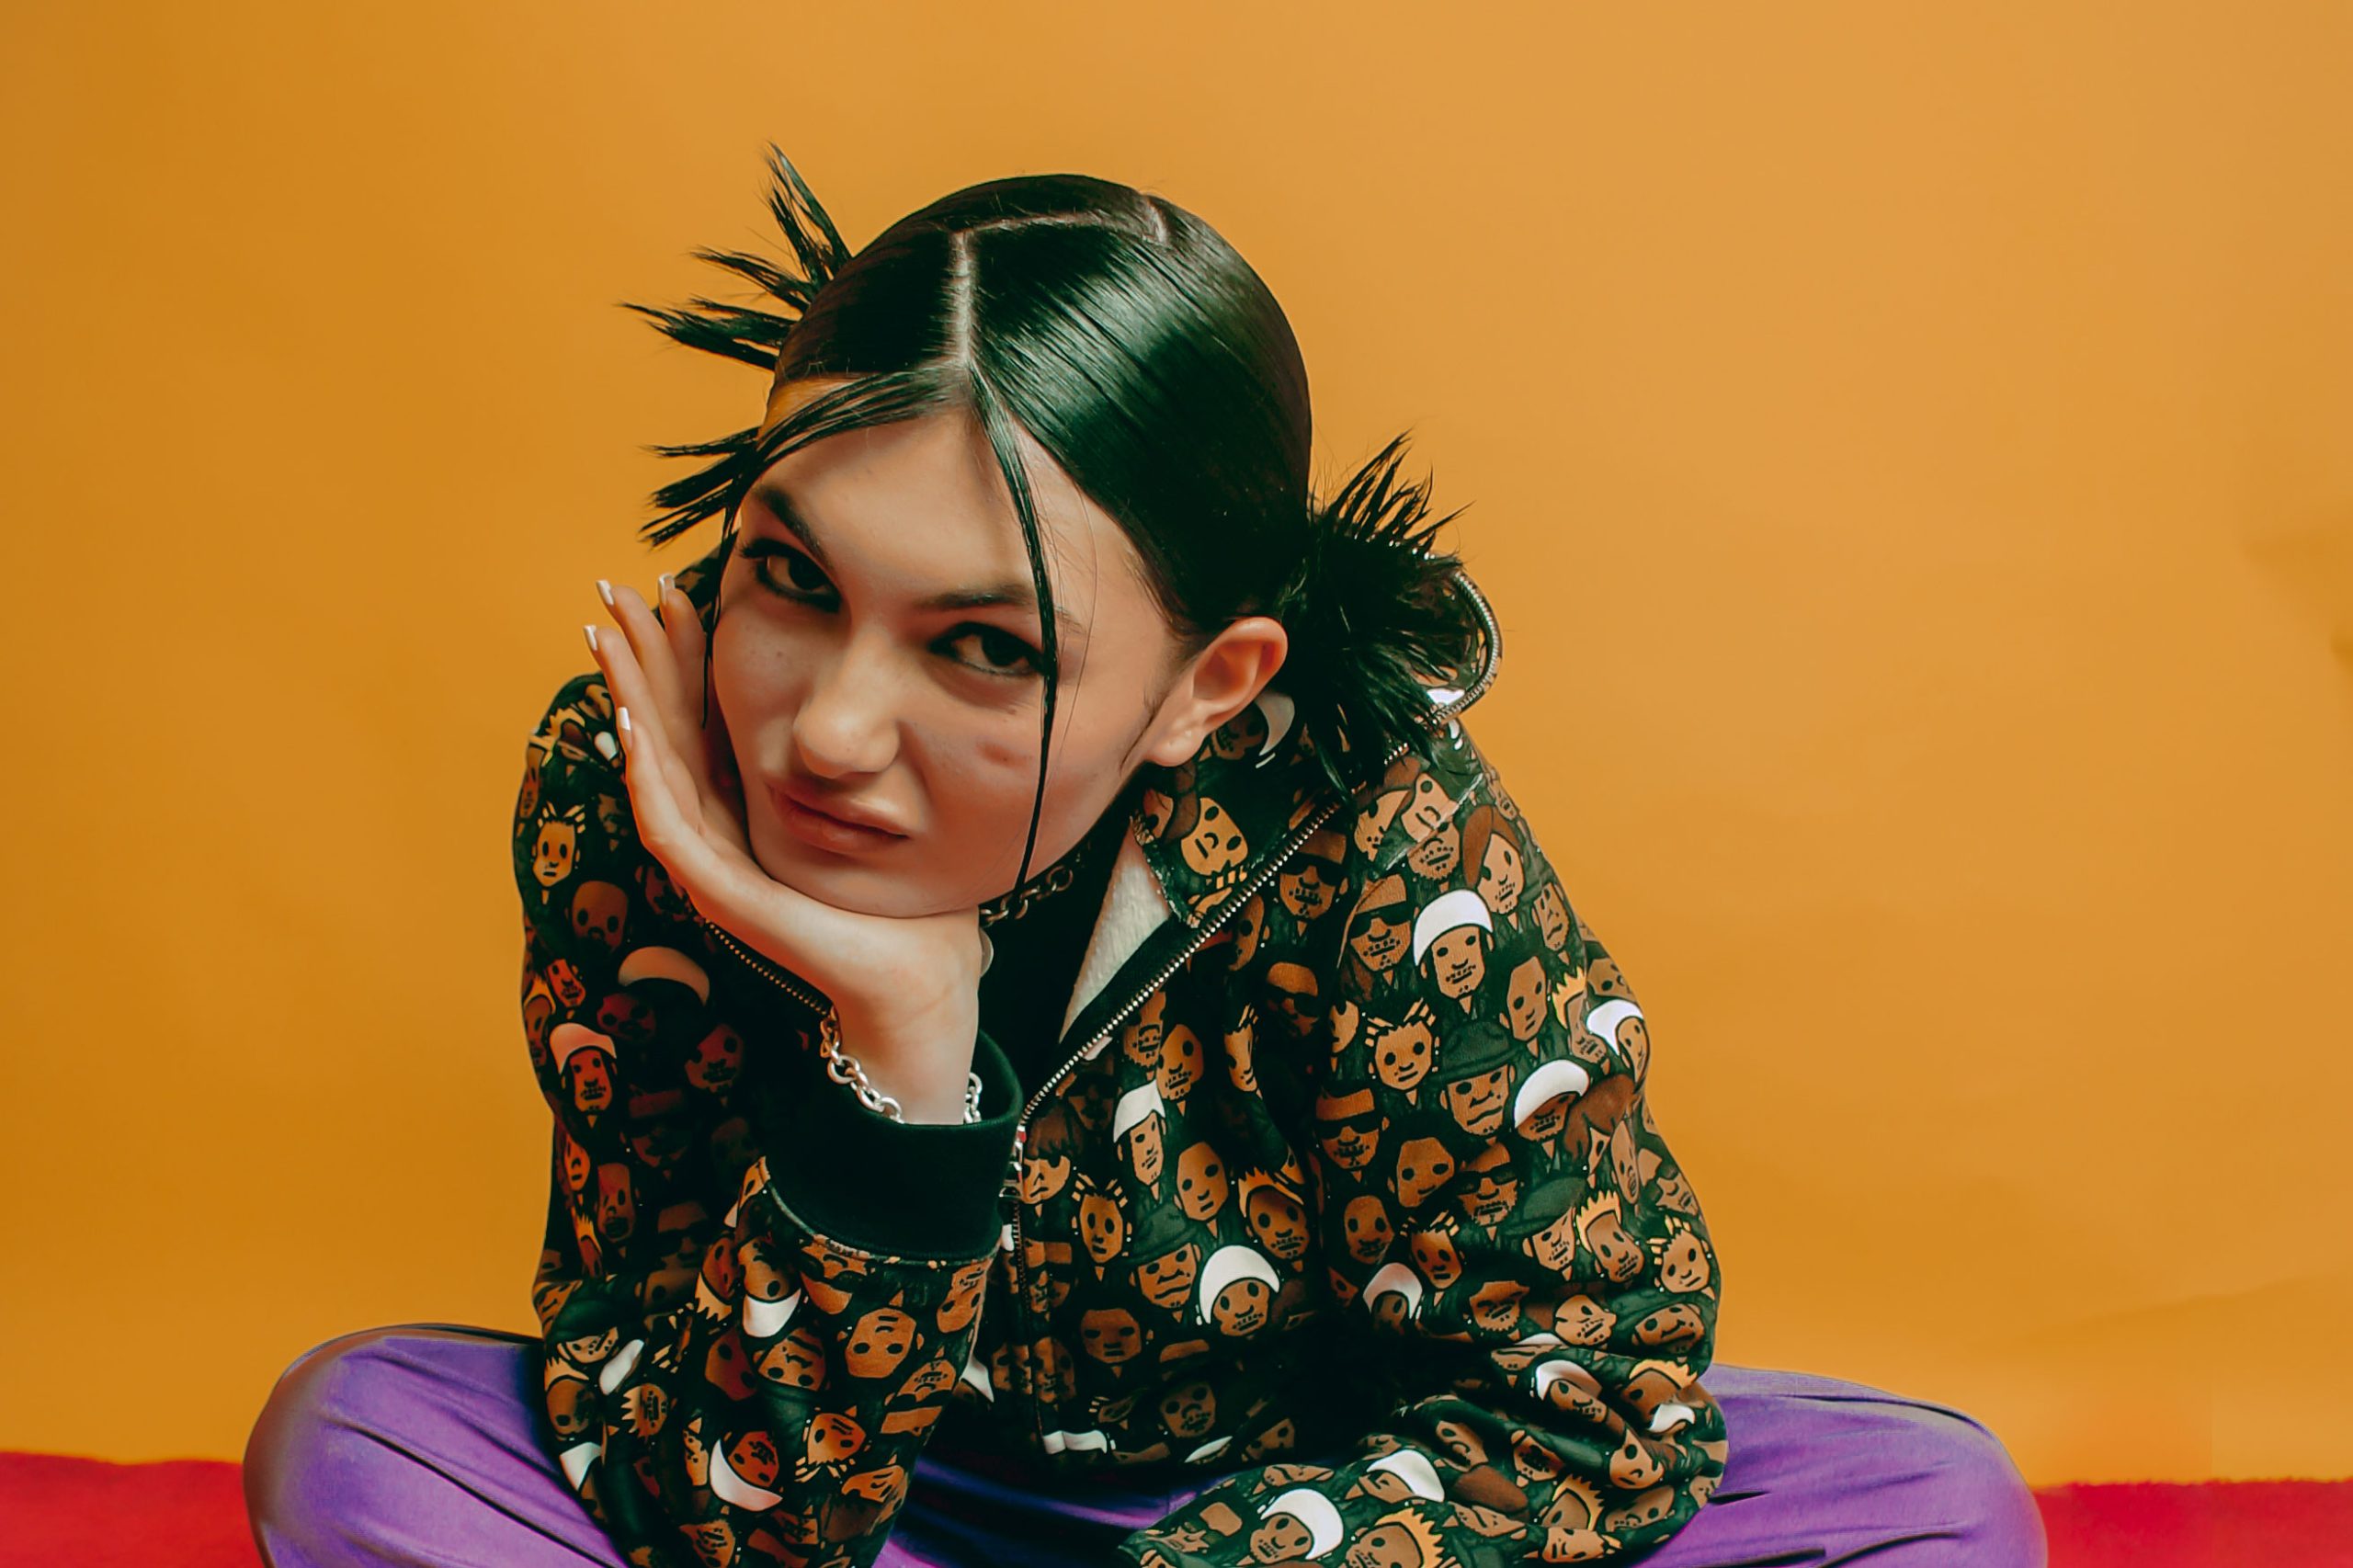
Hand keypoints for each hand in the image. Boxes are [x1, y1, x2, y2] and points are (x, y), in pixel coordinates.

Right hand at [584, 574, 985, 1121]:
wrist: (920, 982)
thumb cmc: (909, 907)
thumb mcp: (874, 814)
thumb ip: (854, 767)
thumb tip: (878, 705)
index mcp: (750, 811)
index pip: (701, 718)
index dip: (682, 654)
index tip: (670, 587)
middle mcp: (722, 833)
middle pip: (665, 729)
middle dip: (638, 658)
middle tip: (609, 590)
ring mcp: (715, 865)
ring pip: (652, 765)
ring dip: (626, 697)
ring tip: (604, 637)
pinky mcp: (721, 894)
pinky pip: (670, 825)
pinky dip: (645, 773)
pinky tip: (629, 723)